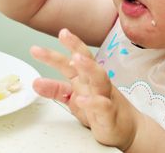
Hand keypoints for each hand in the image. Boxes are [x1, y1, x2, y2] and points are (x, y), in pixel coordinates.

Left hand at [30, 29, 139, 150]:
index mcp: (85, 78)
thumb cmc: (100, 111)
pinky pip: (102, 106)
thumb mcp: (73, 100)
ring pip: (99, 78)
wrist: (128, 130)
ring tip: (76, 59)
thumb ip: (56, 90)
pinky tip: (82, 99)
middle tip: (63, 34)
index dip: (54, 54)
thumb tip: (36, 82)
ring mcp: (104, 96)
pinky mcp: (109, 115)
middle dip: (76, 46)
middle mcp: (95, 83)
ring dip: (88, 67)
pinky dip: (93, 102)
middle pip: (87, 60)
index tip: (37, 48)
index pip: (70, 61)